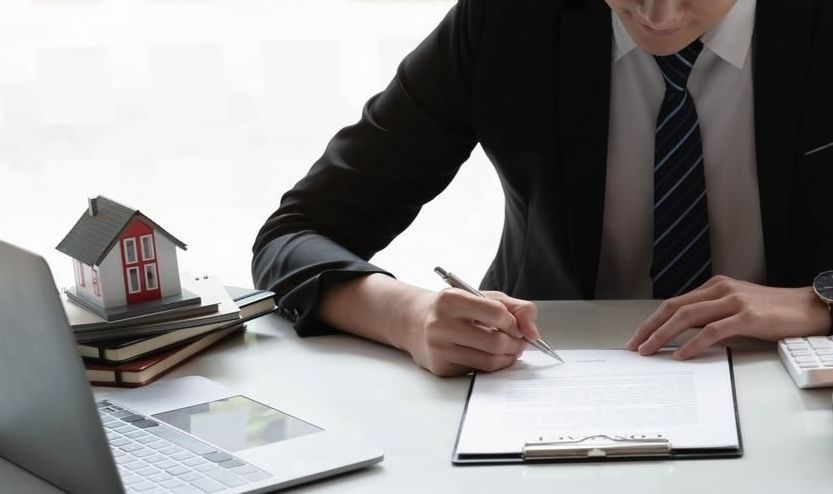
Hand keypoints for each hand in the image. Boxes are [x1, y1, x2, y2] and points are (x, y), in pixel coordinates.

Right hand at [405, 288, 540, 376]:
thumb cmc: (453, 309)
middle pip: (495, 341)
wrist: (415, 322)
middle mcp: (440, 324)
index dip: (514, 322)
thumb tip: (533, 333)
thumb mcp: (482, 296)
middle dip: (516, 344)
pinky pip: (478, 372)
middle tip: (519, 342)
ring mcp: (439, 349)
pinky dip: (491, 365)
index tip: (518, 327)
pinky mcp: (441, 368)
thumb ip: (515, 308)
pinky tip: (488, 355)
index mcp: (450, 300)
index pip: (496, 313)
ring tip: (508, 349)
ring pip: (489, 361)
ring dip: (508, 357)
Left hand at [626, 275, 831, 358]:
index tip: (636, 337)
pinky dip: (693, 344)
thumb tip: (681, 336)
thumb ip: (711, 316)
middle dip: (649, 328)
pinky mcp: (748, 316)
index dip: (651, 321)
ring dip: (664, 336)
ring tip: (650, 351)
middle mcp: (720, 290)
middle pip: (674, 308)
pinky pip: (713, 331)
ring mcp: (734, 301)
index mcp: (714, 287)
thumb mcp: (736, 308)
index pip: (674, 303)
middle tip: (634, 346)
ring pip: (688, 317)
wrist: (809, 308)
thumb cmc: (773, 312)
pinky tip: (682, 355)